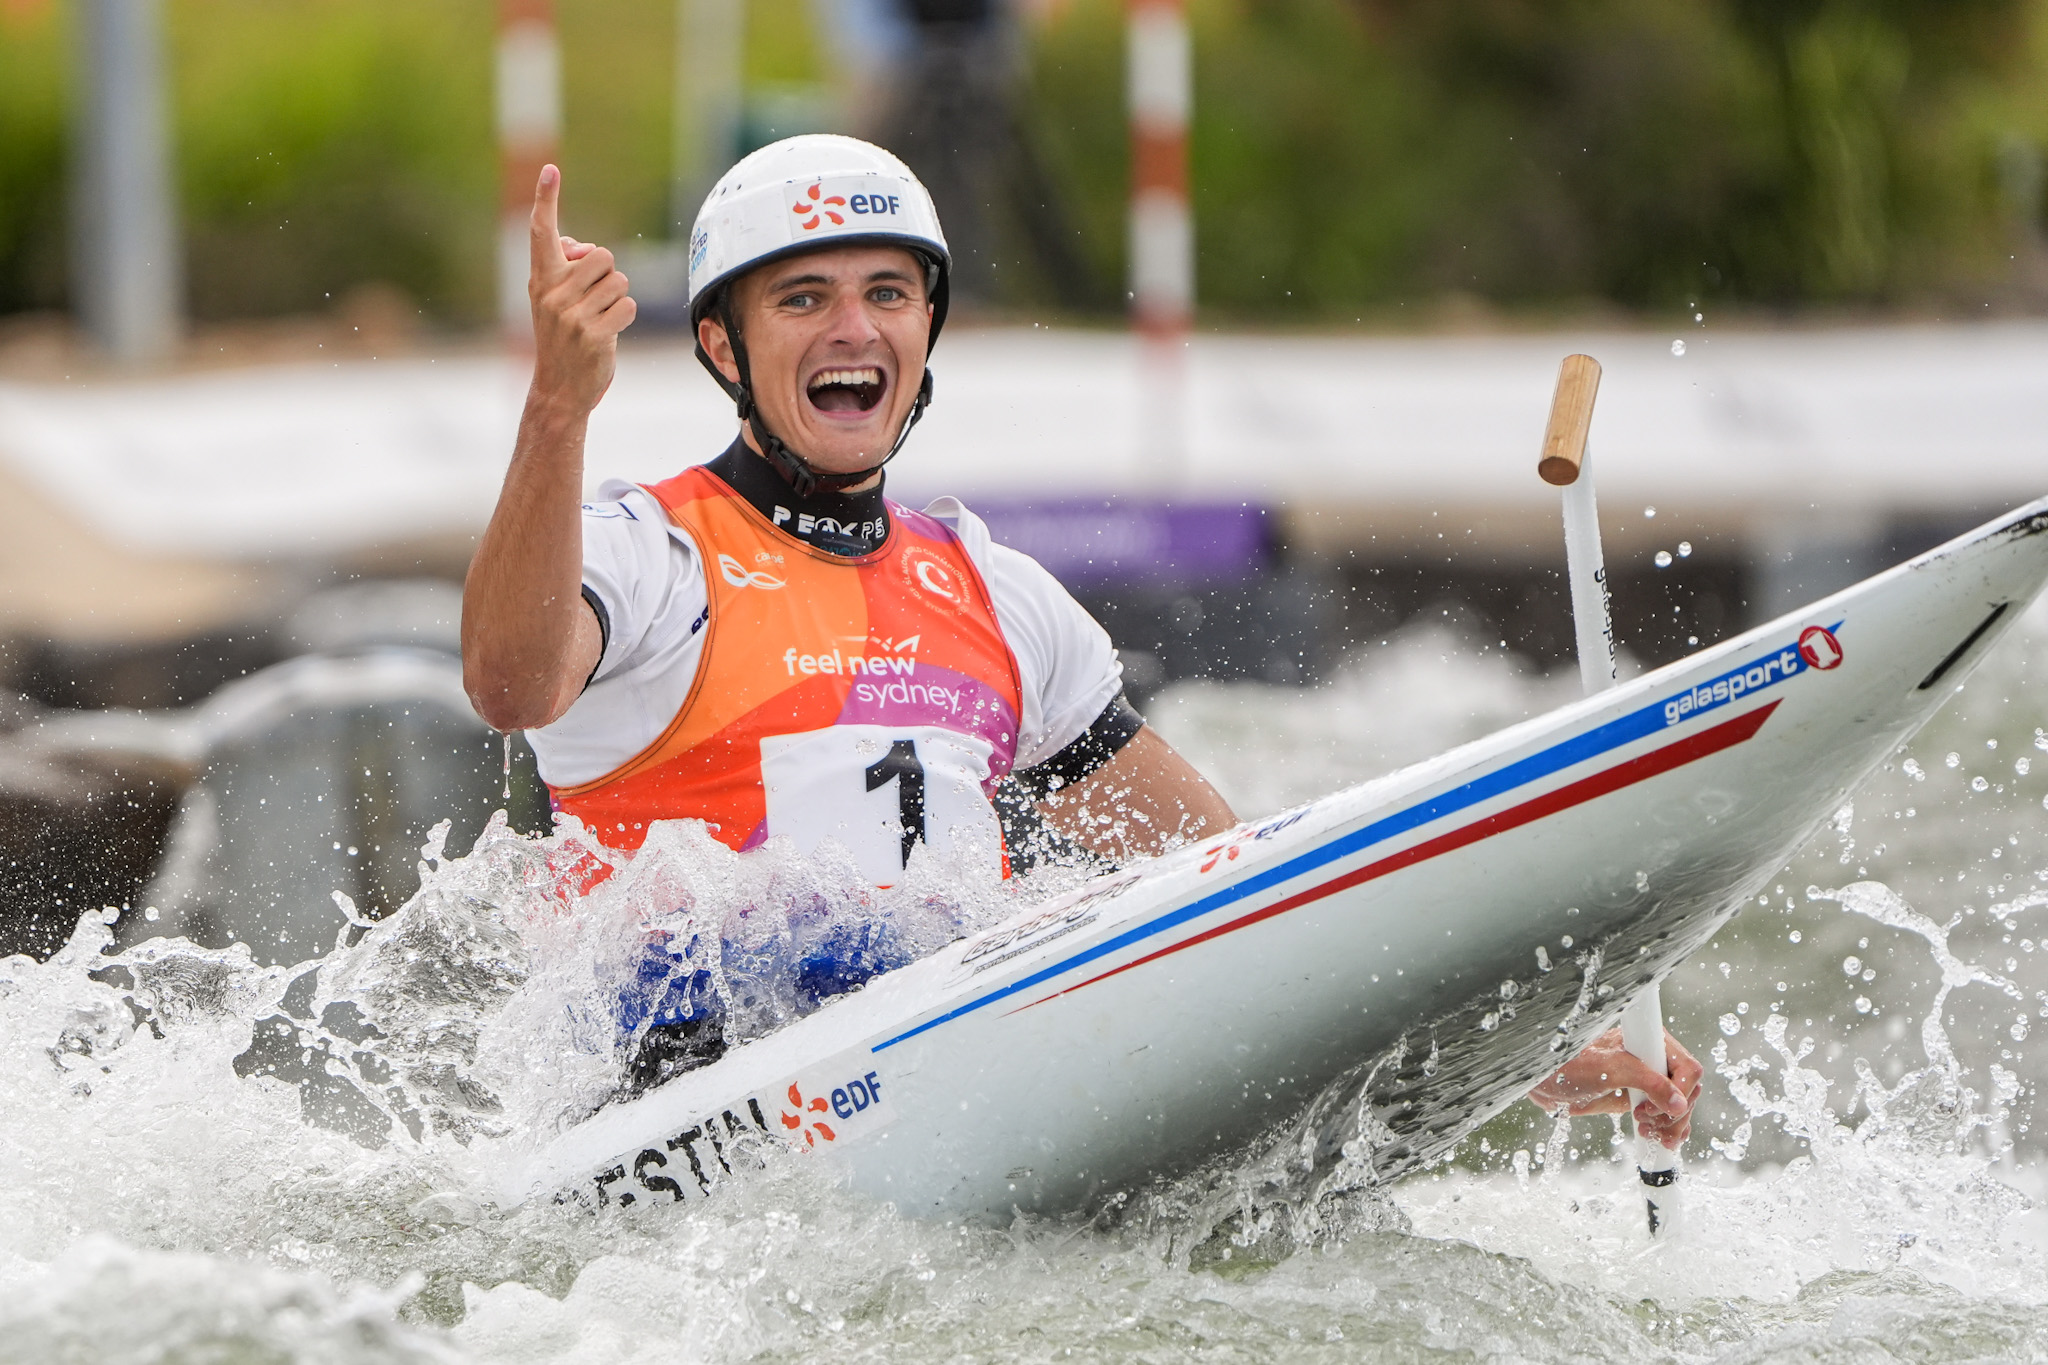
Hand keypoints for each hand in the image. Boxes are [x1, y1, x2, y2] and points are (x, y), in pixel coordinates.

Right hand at [528, 164, 635, 413]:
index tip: (550, 169)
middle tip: (592, 302)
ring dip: (617, 299)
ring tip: (599, 320)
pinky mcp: (594, 333)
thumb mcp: (554, 299)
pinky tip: (608, 333)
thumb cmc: (563, 338)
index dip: (546, 199)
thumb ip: (566, 269)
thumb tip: (585, 248)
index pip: (542, 232)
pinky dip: (625, 318)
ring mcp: (572, 314)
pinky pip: (628, 306)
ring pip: (619, 281)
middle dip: (607, 276)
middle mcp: (553, 292)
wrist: (559, 388)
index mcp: (541, 279)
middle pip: (603, 256)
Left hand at [1526, 1027, 1703, 1148]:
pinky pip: (1668, 1116)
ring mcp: (1648, 1081)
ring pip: (1681, 1106)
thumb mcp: (1609, 1070)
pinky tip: (1657, 1137)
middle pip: (1688, 1090)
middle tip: (1646, 1120)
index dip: (1680, 1092)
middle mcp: (1653, 1059)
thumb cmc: (1569, 1065)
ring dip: (1672, 1125)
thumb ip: (1647, 1081)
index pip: (1688, 1068)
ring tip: (1648, 1132)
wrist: (1545, 1082)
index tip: (1657, 1106)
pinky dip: (1668, 1129)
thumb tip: (1679, 1103)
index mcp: (1649, 1042)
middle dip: (1674, 1113)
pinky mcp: (1640, 1098)